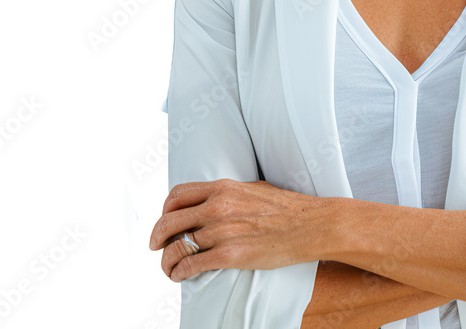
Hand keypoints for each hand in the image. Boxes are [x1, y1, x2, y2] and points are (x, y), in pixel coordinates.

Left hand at [148, 179, 321, 281]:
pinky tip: (180, 276)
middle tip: (155, 246)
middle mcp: (218, 206)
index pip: (177, 195)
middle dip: (157, 237)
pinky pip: (192, 265)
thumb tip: (213, 200)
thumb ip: (229, 194)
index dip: (164, 210)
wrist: (310, 225)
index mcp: (223, 188)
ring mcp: (223, 231)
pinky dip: (179, 273)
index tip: (164, 221)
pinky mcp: (230, 254)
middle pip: (170, 221)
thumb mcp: (253, 188)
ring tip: (169, 267)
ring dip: (167, 260)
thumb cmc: (287, 208)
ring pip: (177, 246)